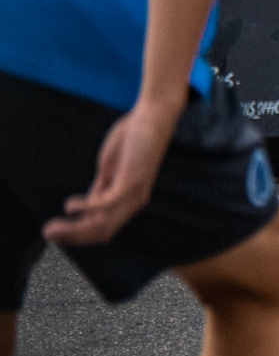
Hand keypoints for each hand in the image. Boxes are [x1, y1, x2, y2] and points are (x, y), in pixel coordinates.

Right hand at [45, 98, 182, 246]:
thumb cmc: (133, 141)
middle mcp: (133, 202)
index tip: (52, 233)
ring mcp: (134, 193)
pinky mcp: (132, 180)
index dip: (77, 236)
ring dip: (75, 229)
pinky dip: (86, 208)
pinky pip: (107, 204)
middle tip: (47, 233)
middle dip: (72, 237)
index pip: (102, 230)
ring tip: (52, 227)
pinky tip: (69, 205)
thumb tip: (83, 210)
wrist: (153, 118)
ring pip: (103, 224)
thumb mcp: (110, 170)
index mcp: (128, 201)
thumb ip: (100, 189)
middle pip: (102, 233)